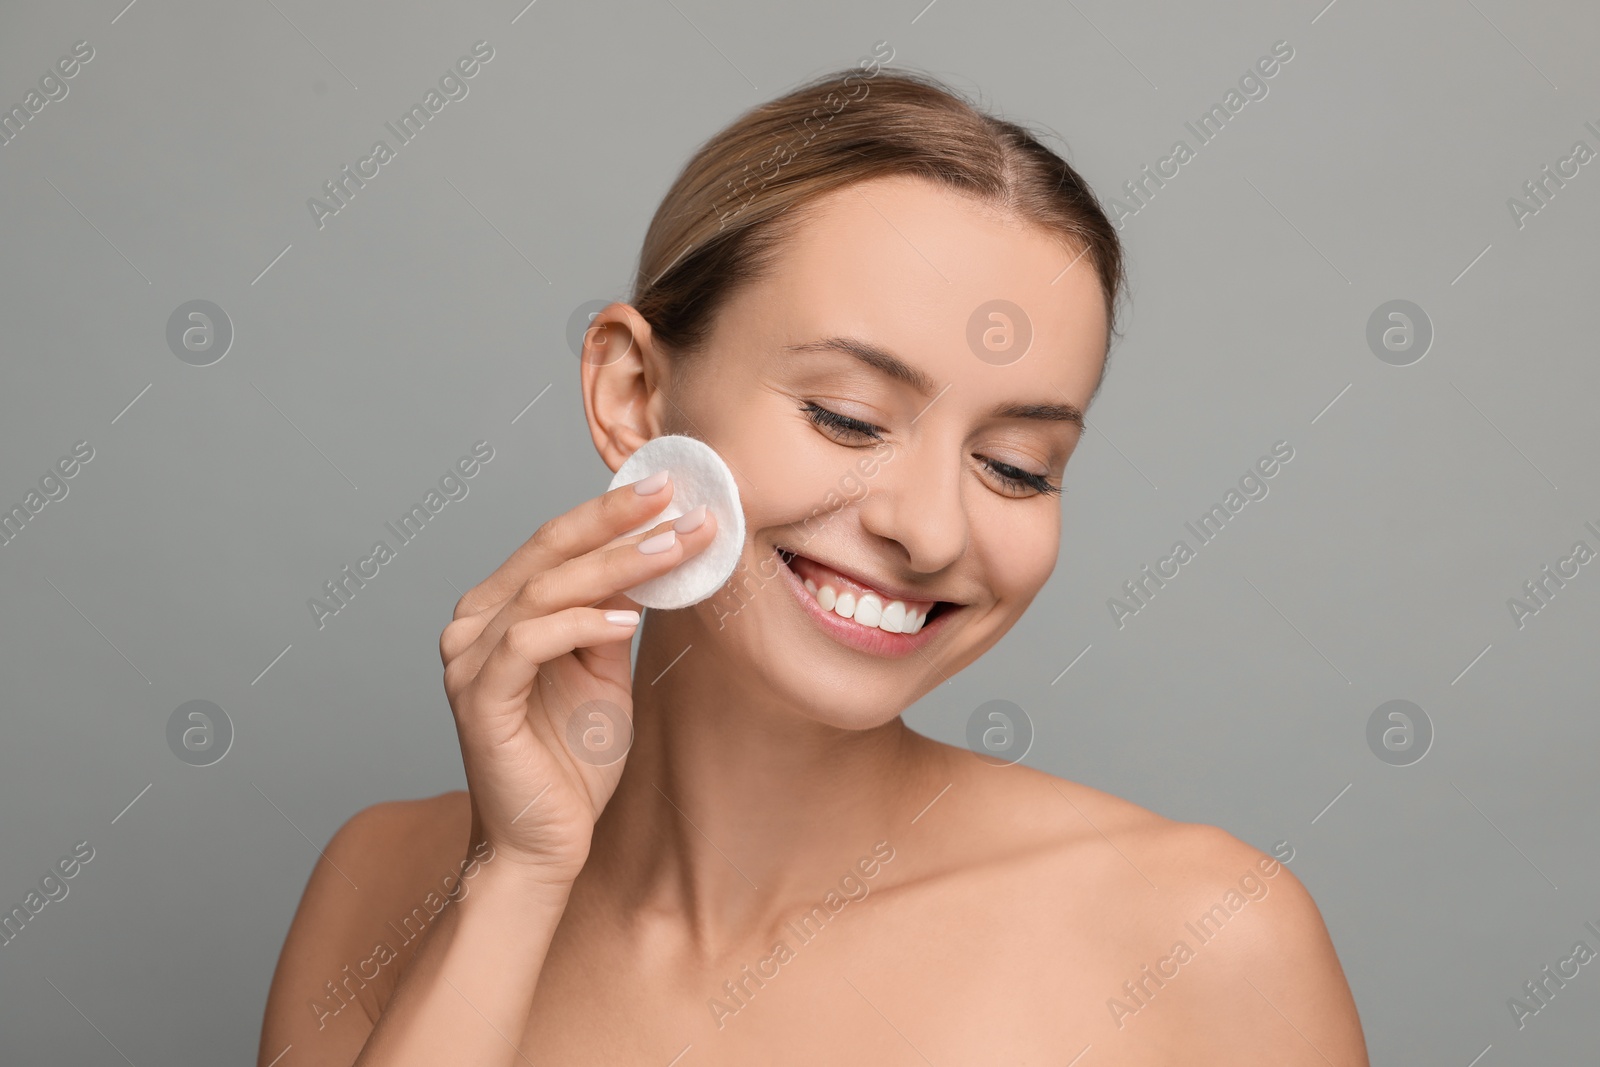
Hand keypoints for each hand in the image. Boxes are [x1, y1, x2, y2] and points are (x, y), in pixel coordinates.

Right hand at [437, 471, 715, 886]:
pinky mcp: (478, 700)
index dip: (610, 512)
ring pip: (543, 589)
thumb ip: (613, 612)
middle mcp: (474, 626)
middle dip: (616, 521)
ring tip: (672, 550)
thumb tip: (652, 553)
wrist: (544, 843)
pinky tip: (625, 620)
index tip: (668, 487)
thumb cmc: (571, 759)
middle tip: (672, 497)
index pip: (555, 542)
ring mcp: (469, 661)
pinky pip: (528, 644)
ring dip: (614, 565)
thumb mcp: (604, 669)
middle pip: (548, 552)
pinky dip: (579, 624)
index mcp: (499, 611)